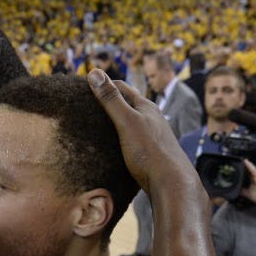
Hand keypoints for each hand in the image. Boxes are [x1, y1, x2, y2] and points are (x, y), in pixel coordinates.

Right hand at [86, 68, 187, 192]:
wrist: (171, 183)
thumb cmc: (149, 151)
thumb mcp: (127, 122)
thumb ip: (111, 99)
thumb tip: (94, 72)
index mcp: (147, 107)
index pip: (122, 87)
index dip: (104, 84)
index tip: (84, 86)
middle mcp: (152, 118)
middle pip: (128, 104)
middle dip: (109, 101)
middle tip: (86, 105)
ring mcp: (153, 135)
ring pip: (131, 122)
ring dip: (115, 120)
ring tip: (95, 125)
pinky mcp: (151, 152)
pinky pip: (132, 138)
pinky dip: (119, 136)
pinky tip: (112, 146)